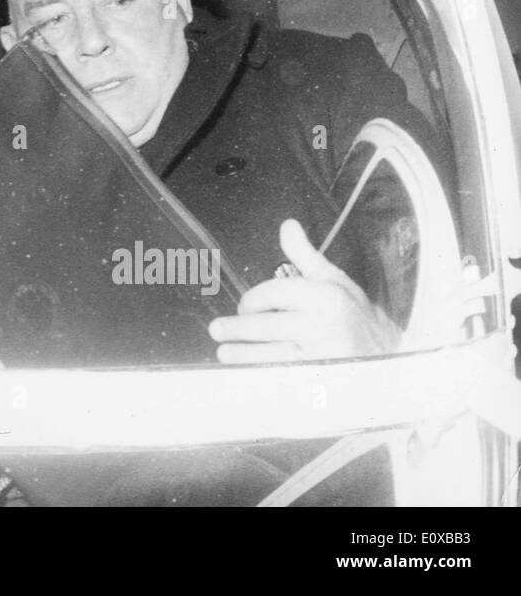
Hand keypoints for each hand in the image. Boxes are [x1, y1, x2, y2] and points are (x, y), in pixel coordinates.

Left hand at [208, 219, 400, 362]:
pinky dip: (261, 375)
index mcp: (325, 296)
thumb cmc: (356, 316)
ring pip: (269, 355)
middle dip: (237, 329)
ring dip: (242, 354)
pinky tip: (246, 373)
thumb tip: (287, 226)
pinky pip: (281, 376)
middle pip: (266, 326)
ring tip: (224, 352)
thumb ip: (305, 255)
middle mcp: (322, 325)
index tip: (244, 307)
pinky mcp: (319, 380)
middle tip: (217, 330)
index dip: (252, 299)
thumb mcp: (334, 281)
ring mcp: (320, 356)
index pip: (274, 294)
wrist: (389, 356)